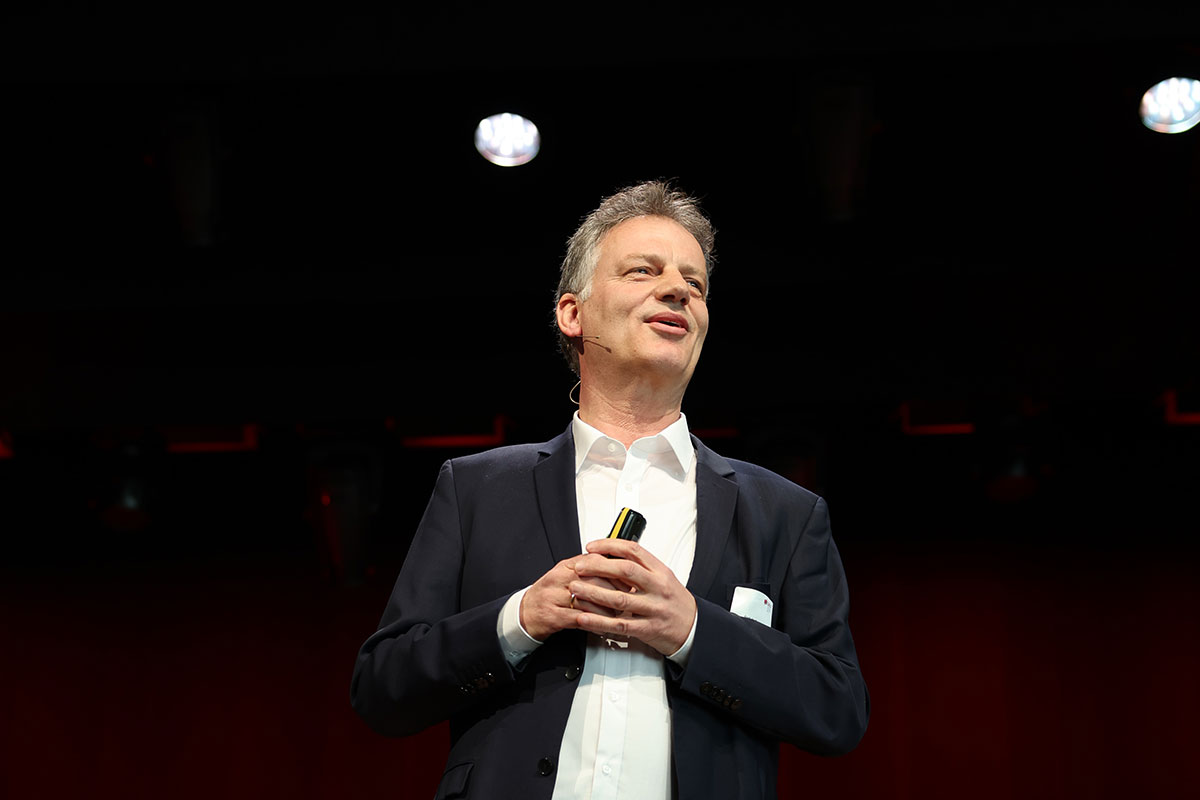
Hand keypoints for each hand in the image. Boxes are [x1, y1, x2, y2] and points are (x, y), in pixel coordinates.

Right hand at [520, 557, 625, 641]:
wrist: (525, 613)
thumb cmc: (549, 594)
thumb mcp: (566, 574)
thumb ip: (587, 567)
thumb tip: (615, 564)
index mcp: (565, 567)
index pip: (593, 560)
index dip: (614, 569)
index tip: (627, 576)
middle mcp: (559, 579)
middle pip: (593, 579)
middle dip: (614, 589)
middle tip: (626, 596)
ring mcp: (554, 597)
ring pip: (587, 600)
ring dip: (606, 608)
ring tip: (617, 613)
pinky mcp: (553, 616)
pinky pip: (579, 618)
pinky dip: (594, 623)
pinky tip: (603, 625)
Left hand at [567, 538, 696, 655]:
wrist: (693, 628)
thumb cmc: (675, 602)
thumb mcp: (663, 578)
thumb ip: (641, 568)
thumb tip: (612, 556)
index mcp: (660, 571)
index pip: (633, 551)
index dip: (609, 546)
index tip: (592, 547)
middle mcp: (657, 587)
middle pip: (624, 571)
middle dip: (597, 566)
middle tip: (579, 567)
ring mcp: (653, 608)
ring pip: (619, 598)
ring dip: (593, 592)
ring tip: (575, 588)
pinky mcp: (647, 629)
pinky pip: (619, 624)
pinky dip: (599, 621)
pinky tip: (584, 617)